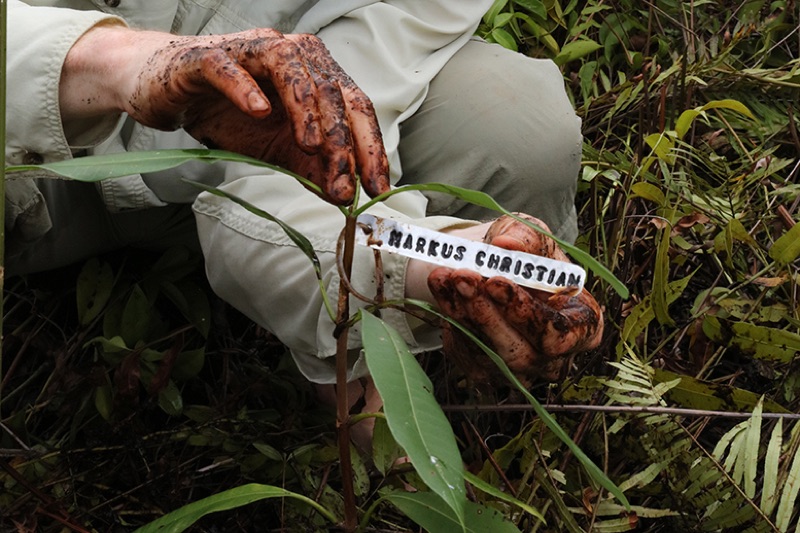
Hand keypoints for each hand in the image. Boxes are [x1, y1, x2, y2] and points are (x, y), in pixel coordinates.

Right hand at [61, 26, 389, 204]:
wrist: (171, 93)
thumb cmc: (231, 114)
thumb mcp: (280, 150)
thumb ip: (314, 168)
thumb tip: (347, 197)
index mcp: (317, 74)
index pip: (355, 106)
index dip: (370, 147)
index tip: (378, 187)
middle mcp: (292, 54)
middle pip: (329, 89)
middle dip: (341, 140)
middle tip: (344, 181)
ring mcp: (251, 51)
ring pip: (289, 68)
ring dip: (304, 107)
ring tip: (310, 145)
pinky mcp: (209, 57)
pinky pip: (232, 67)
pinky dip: (247, 87)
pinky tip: (259, 112)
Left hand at [426, 214, 603, 385]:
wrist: (489, 266)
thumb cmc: (524, 253)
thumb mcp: (531, 232)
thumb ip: (526, 236)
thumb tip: (507, 244)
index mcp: (583, 324)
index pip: (560, 334)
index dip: (527, 312)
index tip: (496, 280)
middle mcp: (555, 357)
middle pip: (522, 352)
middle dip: (488, 314)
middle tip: (463, 276)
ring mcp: (520, 370)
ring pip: (489, 354)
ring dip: (464, 313)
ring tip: (446, 275)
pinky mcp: (487, 370)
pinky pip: (466, 352)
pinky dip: (449, 316)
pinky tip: (440, 286)